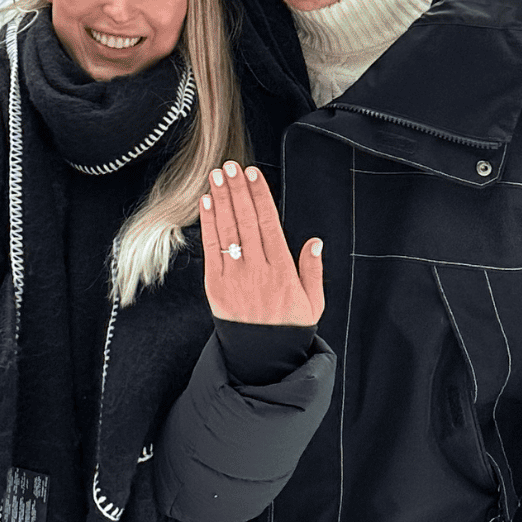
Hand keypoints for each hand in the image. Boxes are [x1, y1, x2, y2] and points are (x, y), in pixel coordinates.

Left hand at [202, 162, 324, 327]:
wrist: (261, 356)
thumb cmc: (289, 326)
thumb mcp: (313, 302)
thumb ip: (312, 271)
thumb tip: (314, 242)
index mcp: (283, 271)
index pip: (270, 225)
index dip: (261, 197)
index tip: (254, 176)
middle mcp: (257, 270)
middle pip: (246, 221)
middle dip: (237, 190)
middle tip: (231, 166)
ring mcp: (233, 276)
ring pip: (227, 231)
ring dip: (221, 200)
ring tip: (216, 176)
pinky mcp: (214, 284)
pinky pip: (210, 249)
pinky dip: (208, 224)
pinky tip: (206, 203)